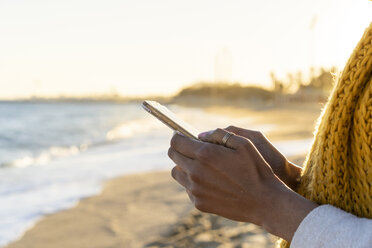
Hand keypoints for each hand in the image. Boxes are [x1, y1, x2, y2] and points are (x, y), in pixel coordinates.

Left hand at [168, 129, 316, 241]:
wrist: (264, 202)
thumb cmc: (256, 169)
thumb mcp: (244, 143)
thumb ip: (219, 134)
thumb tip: (200, 135)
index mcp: (205, 154)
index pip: (176, 141)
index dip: (177, 136)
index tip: (181, 135)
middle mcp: (195, 172)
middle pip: (173, 156)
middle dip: (180, 149)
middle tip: (191, 148)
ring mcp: (195, 189)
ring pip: (177, 172)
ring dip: (184, 166)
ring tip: (199, 165)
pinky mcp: (198, 203)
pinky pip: (187, 188)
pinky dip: (192, 182)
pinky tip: (208, 181)